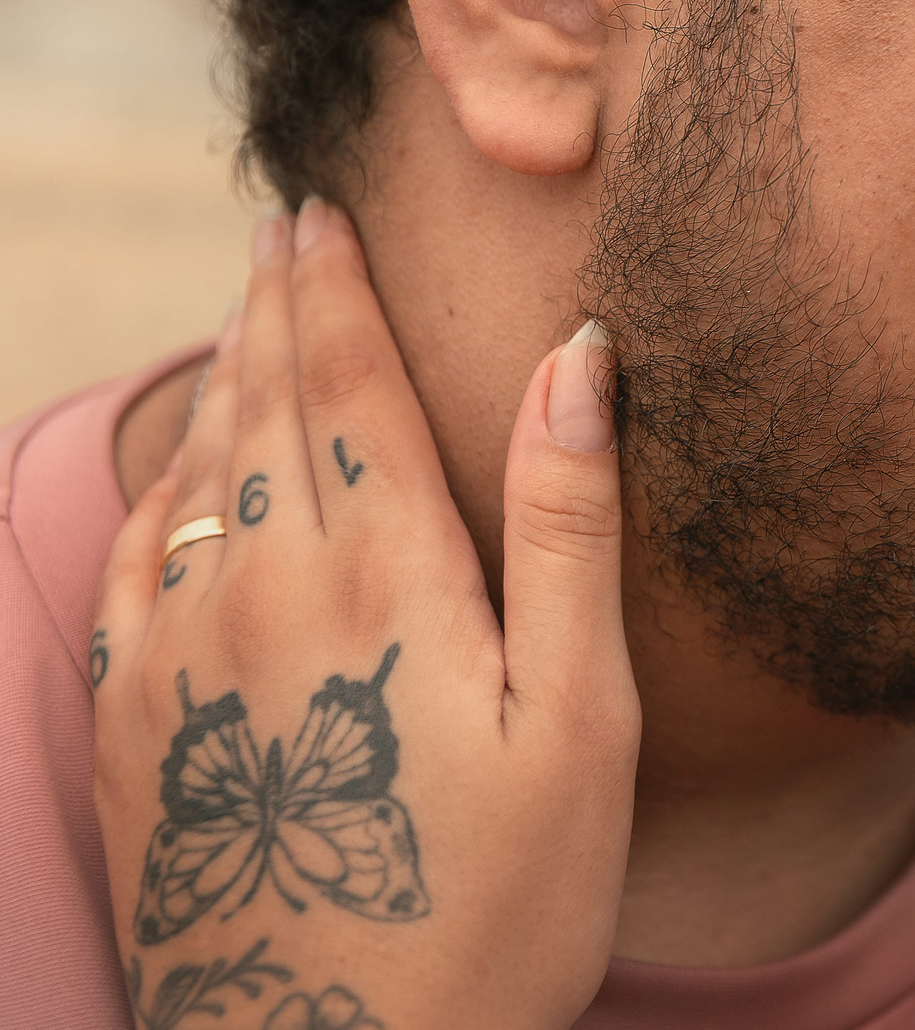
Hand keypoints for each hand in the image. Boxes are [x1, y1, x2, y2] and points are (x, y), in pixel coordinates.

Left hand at [91, 200, 638, 1029]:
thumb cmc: (499, 902)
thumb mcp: (582, 721)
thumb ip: (571, 528)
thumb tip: (579, 358)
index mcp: (386, 574)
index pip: (344, 384)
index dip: (334, 288)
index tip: (321, 210)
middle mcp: (265, 592)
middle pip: (260, 408)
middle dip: (273, 305)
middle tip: (281, 227)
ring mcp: (182, 660)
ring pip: (194, 477)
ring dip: (218, 380)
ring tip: (241, 315)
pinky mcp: (138, 728)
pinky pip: (132, 568)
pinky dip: (159, 491)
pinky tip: (177, 480)